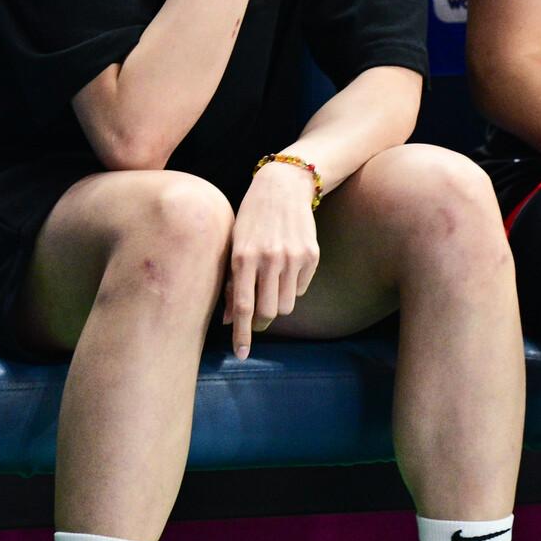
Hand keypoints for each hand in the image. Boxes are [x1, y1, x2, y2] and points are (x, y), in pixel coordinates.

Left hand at [223, 161, 319, 358]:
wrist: (283, 187)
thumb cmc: (252, 217)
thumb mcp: (234, 243)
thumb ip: (232, 281)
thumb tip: (229, 319)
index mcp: (244, 256)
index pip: (243, 306)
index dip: (242, 334)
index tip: (241, 354)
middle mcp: (269, 258)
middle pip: (268, 312)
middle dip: (260, 322)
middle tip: (256, 319)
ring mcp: (293, 257)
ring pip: (286, 304)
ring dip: (277, 303)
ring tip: (271, 285)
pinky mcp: (311, 255)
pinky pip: (301, 288)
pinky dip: (292, 286)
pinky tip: (286, 266)